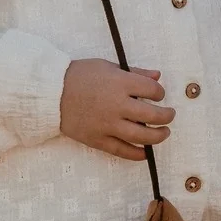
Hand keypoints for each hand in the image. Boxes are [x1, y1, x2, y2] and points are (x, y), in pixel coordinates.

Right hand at [60, 60, 174, 160]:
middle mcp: (117, 105)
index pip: (153, 90)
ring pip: (142, 136)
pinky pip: (122, 151)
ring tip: (164, 132)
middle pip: (153, 115)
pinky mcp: (97, 139)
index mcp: (120, 83)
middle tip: (169, 115)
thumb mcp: (107, 66)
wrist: (51, 93)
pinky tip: (145, 151)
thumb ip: (135, 72)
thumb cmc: (79, 75)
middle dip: (167, 116)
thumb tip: (158, 76)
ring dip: (159, 136)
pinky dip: (137, 153)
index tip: (158, 94)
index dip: (160, 92)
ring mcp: (107, 124)